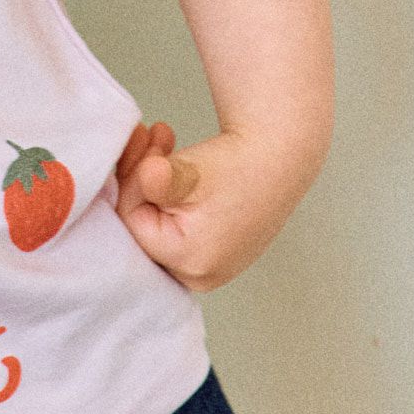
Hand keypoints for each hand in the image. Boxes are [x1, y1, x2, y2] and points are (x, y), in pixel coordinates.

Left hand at [114, 120, 316, 293]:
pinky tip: (172, 161)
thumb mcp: (189, 172)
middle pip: (142, 225)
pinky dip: (168, 194)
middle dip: (139, 178)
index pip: (132, 222)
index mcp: (190, 262)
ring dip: (151, 179)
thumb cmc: (238, 165)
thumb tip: (143, 176)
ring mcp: (205, 268)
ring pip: (155, 222)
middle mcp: (197, 276)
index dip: (131, 181)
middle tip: (150, 137)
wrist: (281, 156)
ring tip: (164, 140)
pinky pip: (172, 226)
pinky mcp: (209, 254)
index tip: (144, 144)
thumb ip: (155, 179)